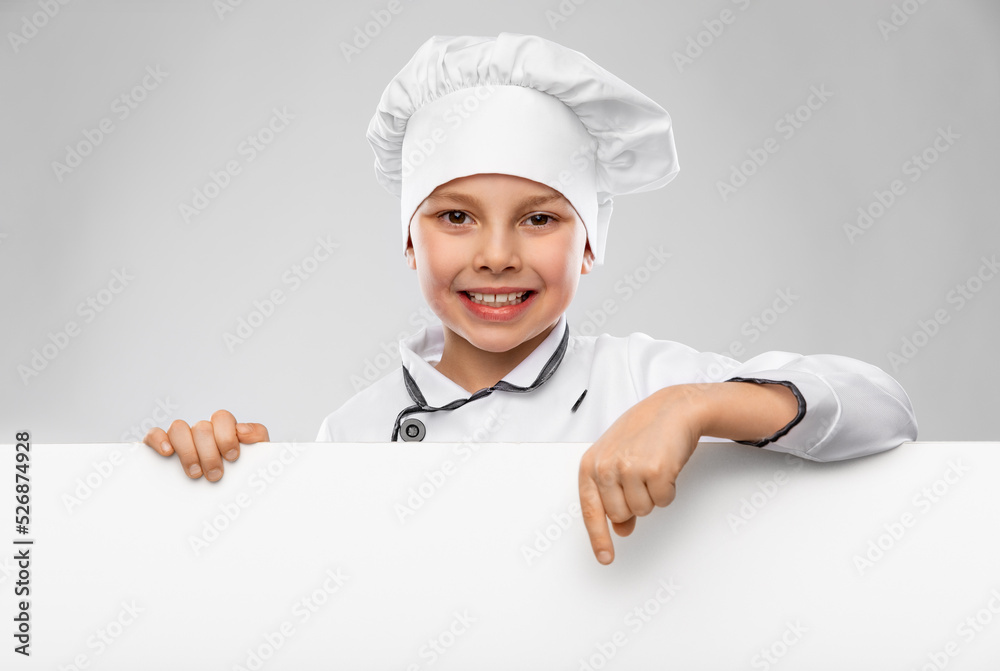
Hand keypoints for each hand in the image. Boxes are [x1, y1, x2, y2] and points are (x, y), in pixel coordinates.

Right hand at [143, 409, 269, 481]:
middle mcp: (201, 432)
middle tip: (215, 475)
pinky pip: (154, 434)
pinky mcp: (160, 447)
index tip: (232, 457)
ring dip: (188, 451)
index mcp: (223, 430)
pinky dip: (159, 440)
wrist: (226, 501)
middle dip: (209, 453)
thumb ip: (257, 436)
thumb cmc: (240, 476)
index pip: (222, 417)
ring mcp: (181, 439)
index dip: (226, 435)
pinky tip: (167, 453)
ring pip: (178, 428)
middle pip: (201, 428)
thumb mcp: (256, 456)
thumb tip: (243, 430)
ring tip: (195, 473)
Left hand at [578, 385, 703, 564]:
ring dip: (652, 495)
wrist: (672, 409)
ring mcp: (628, 469)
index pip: (591, 510)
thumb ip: (612, 493)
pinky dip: (668, 490)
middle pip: (620, 515)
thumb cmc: (643, 431)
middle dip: (634, 503)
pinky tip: (665, 467)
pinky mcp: (654, 471)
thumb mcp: (617, 459)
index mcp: (590, 465)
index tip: (605, 558)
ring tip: (652, 468)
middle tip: (641, 477)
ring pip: (642, 511)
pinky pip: (663, 501)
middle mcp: (605, 467)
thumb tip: (621, 528)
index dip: (599, 538)